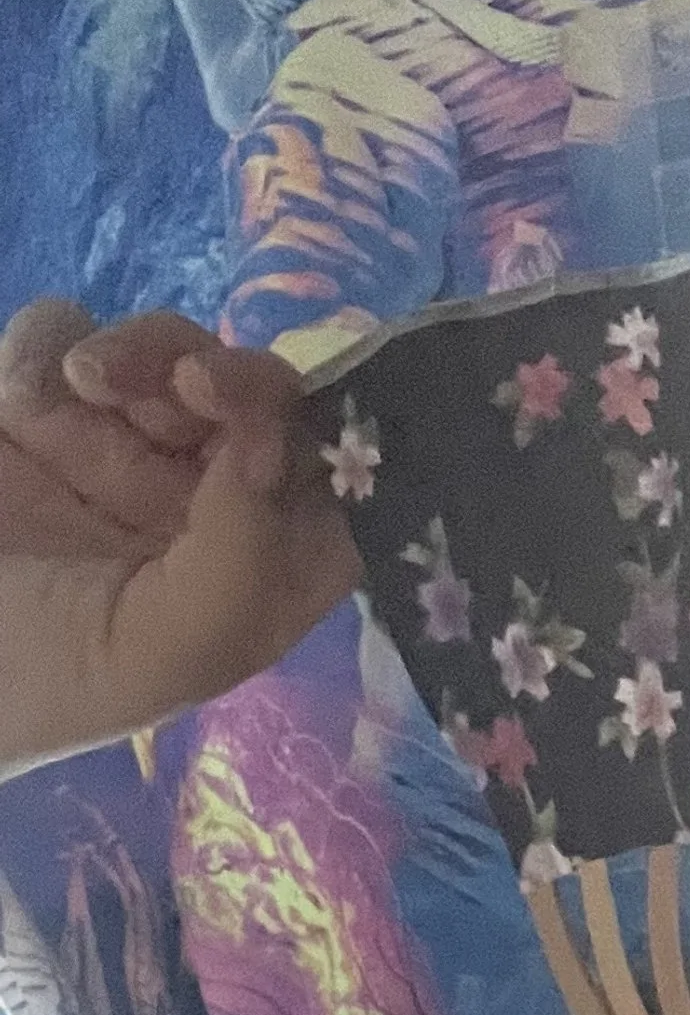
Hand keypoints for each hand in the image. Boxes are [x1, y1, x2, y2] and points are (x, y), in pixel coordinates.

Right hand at [0, 300, 360, 779]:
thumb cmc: (36, 679)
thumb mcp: (154, 654)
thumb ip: (236, 565)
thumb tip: (273, 446)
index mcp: (252, 577)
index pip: (334, 492)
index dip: (327, 441)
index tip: (275, 420)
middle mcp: (199, 509)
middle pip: (262, 403)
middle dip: (235, 379)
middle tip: (187, 380)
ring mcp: (117, 450)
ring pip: (172, 353)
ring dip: (144, 351)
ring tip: (84, 385)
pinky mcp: (35, 405)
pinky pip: (66, 335)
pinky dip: (50, 347)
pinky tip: (23, 403)